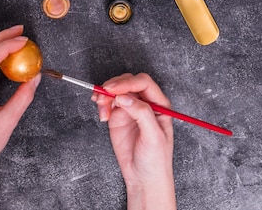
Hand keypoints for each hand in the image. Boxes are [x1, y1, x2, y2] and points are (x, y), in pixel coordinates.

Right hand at [92, 73, 175, 209]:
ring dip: (105, 95)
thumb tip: (125, 97)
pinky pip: (108, 103)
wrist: (143, 178)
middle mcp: (145, 103)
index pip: (144, 84)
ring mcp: (130, 109)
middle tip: (103, 95)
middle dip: (115, 86)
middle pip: (129, 83)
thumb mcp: (154, 137)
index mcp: (159, 105)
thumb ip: (141, 114)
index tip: (114, 89)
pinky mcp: (118, 117)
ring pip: (116, 91)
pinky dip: (102, 105)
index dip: (128, 83)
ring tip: (101, 108)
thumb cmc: (156, 160)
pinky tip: (102, 115)